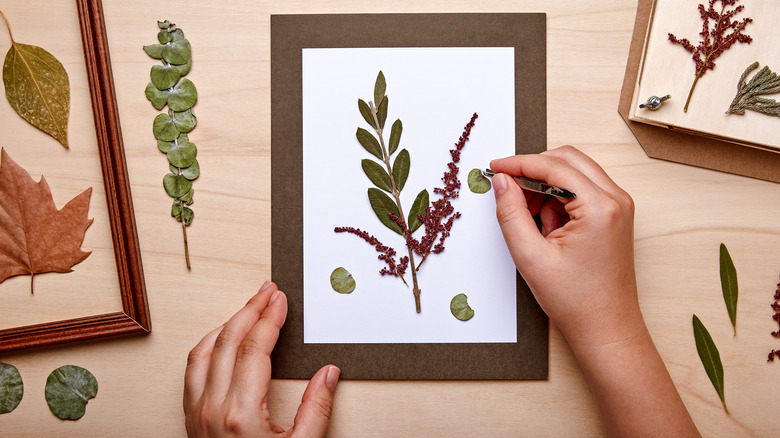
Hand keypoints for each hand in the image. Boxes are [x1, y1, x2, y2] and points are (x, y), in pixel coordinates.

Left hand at [184, 281, 339, 436]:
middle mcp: (213, 409)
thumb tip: (327, 374)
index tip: (280, 301)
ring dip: (227, 325)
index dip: (270, 319)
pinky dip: (209, 346)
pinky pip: (192, 370)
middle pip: (227, 341)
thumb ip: (316, 410)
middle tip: (267, 292)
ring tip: (248, 310)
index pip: (255, 349)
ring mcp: (197, 413)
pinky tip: (223, 339)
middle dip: (249, 310)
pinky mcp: (191, 419)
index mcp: (242, 414)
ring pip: (204, 351)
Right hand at [491, 146, 640, 349]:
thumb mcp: (531, 256)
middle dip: (533, 171)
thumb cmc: (577, 302)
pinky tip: (547, 230)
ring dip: (546, 188)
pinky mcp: (613, 215)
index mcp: (600, 208)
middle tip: (507, 190)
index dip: (519, 163)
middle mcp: (616, 200)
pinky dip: (558, 200)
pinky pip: (580, 191)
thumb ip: (511, 213)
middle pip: (567, 160)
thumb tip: (502, 181)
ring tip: (532, 225)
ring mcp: (618, 207)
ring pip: (573, 173)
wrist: (606, 329)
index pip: (554, 166)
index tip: (495, 167)